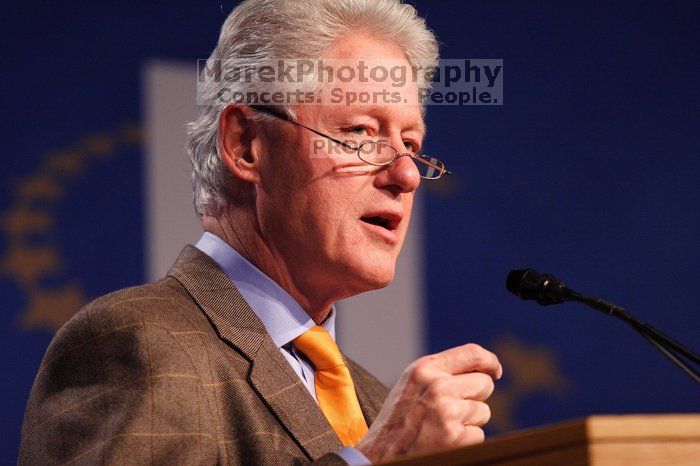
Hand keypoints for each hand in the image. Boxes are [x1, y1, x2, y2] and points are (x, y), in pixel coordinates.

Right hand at [356, 343, 501, 462]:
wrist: (379, 454)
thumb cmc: (399, 418)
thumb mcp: (413, 383)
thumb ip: (441, 371)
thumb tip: (485, 369)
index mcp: (425, 368)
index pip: (473, 353)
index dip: (490, 361)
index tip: (494, 371)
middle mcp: (438, 386)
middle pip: (484, 384)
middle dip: (475, 397)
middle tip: (452, 409)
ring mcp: (448, 412)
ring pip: (483, 411)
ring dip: (469, 421)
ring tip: (441, 426)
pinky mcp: (456, 437)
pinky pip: (479, 434)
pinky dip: (466, 440)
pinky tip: (443, 441)